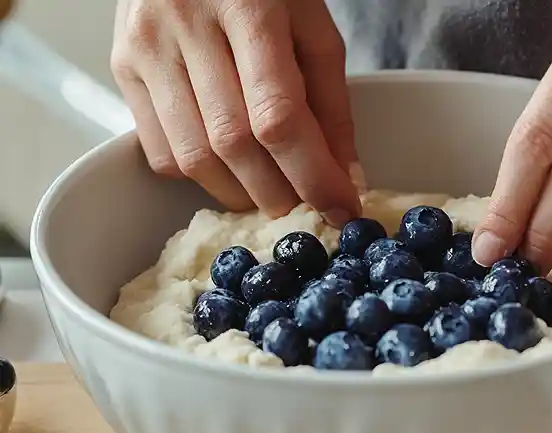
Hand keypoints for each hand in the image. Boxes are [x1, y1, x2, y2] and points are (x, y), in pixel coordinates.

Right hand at [111, 0, 361, 225]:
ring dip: (238, 193)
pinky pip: (159, 148)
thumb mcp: (311, 24)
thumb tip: (343, 174)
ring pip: (192, 155)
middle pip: (233, 142)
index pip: (279, 115)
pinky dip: (199, 174)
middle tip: (305, 208)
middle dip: (278, 192)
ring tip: (269, 195)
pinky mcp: (122, 65)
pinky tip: (226, 167)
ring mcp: (146, 46)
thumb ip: (331, 99)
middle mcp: (187, 24)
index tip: (340, 209)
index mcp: (249, 6)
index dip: (313, 174)